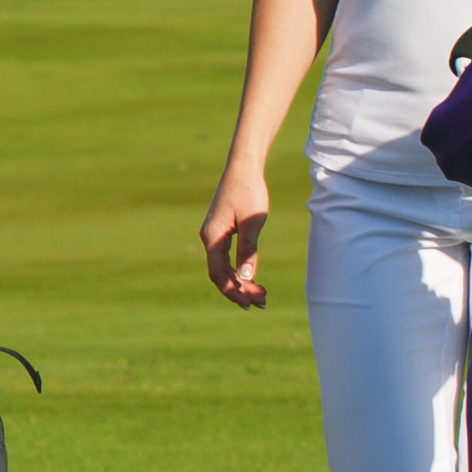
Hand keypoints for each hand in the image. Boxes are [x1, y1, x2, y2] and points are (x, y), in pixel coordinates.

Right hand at [199, 156, 273, 308]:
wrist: (243, 168)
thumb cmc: (248, 191)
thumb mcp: (252, 222)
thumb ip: (249, 250)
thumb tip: (245, 277)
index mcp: (213, 237)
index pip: (219, 274)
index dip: (233, 291)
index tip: (250, 304)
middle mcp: (209, 238)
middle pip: (220, 274)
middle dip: (239, 290)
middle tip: (262, 302)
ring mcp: (214, 235)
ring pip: (223, 267)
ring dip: (240, 282)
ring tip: (261, 294)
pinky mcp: (221, 231)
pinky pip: (226, 258)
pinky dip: (238, 270)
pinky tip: (252, 277)